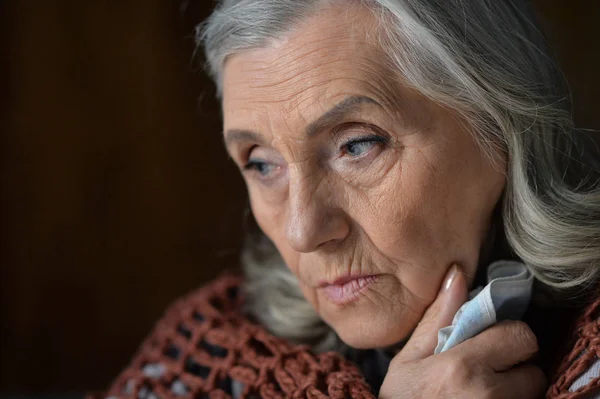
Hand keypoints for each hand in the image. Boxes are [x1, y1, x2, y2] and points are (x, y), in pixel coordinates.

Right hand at [379, 265, 545, 397]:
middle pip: (534, 370)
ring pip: (532, 395)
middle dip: (516, 368)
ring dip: (515, 391)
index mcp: (462, 366)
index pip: (520, 336)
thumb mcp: (409, 361)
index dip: (509, 337)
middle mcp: (488, 395)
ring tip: (484, 393)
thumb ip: (437, 319)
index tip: (492, 344)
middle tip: (490, 372)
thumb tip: (458, 274)